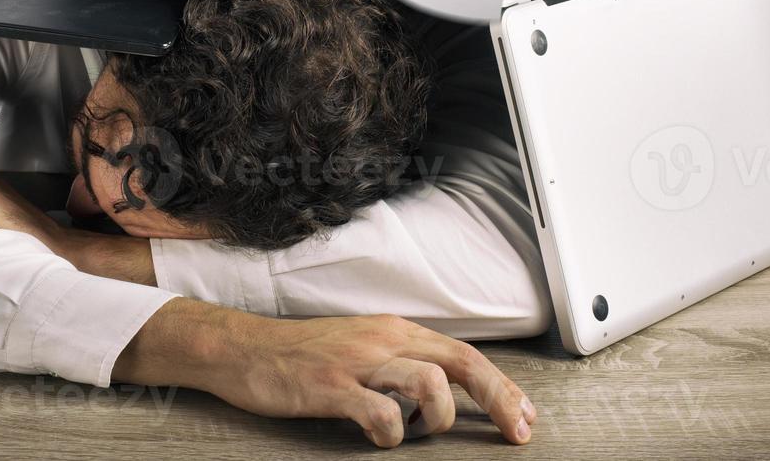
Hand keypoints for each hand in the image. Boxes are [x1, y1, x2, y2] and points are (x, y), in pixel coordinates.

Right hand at [116, 300, 535, 448]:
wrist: (244, 349)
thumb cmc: (302, 356)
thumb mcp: (361, 349)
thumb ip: (400, 363)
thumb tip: (444, 392)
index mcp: (395, 331)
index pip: (463, 354)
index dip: (501, 386)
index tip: (524, 416)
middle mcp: (384, 339)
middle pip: (460, 362)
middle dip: (498, 399)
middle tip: (517, 432)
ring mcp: (358, 361)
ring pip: (428, 381)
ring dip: (437, 416)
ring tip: (419, 433)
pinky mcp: (331, 385)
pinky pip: (379, 411)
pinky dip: (390, 432)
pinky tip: (379, 437)